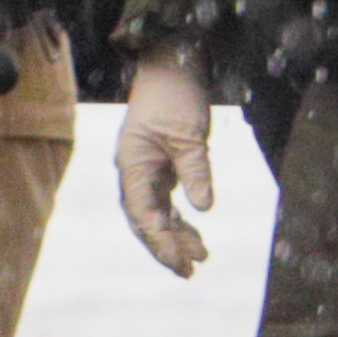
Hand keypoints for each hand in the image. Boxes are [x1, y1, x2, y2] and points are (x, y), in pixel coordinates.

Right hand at [115, 51, 216, 277]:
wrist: (170, 66)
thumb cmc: (175, 97)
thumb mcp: (190, 136)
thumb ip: (196, 172)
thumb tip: (204, 208)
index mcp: (133, 166)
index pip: (143, 215)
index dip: (161, 242)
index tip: (181, 263)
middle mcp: (134, 172)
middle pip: (146, 220)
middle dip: (166, 246)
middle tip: (191, 270)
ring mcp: (145, 169)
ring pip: (157, 213)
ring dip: (176, 234)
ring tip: (201, 255)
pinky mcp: (159, 165)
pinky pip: (166, 200)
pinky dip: (180, 218)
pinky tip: (195, 231)